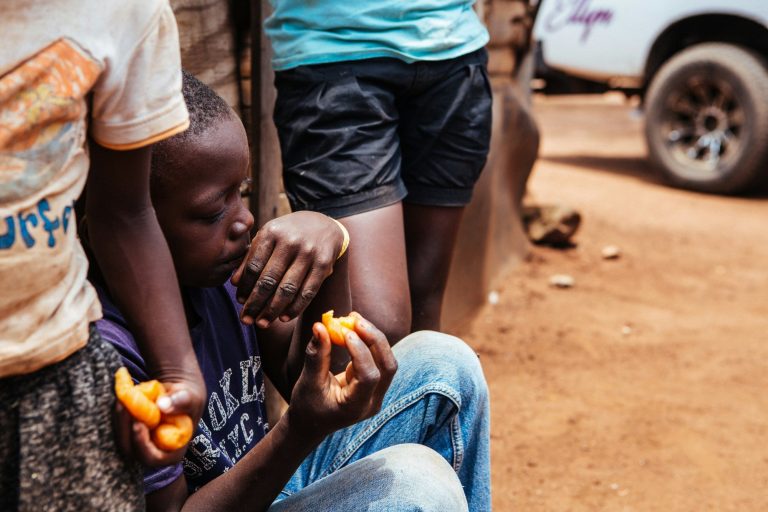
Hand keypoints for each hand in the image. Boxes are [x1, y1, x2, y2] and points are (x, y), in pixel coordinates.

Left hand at [114, 402, 188, 466]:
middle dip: (124, 428)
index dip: (142, 444)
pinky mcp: (128, 434)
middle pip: (130, 450)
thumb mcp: (189, 398)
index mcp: (171, 452)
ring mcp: (138, 444)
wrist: (175, 393)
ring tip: (123, 397)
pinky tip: (122, 397)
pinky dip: (117, 414)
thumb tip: (163, 405)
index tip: (138, 424)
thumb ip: (181, 401)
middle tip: (124, 405)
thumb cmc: (186, 398)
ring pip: (120, 439)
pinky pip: (117, 429)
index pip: (152, 458)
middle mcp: (152, 452)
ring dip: (118, 419)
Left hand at [231, 212, 343, 327]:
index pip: (253, 266)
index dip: (245, 287)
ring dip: (272, 310)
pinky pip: (308, 292)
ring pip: (287, 289)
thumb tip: (235, 284)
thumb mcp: (268, 237)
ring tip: (262, 323)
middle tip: (246, 320)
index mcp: (271, 232)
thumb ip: (251, 257)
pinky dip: (295, 308)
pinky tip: (283, 318)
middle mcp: (290, 241)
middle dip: (255, 304)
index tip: (239, 302)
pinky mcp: (324, 264)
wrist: (323, 223)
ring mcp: (309, 253)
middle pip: (268, 280)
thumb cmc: (288, 234)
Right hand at [284, 313, 397, 438]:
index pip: (369, 377)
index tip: (345, 332)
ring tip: (353, 319)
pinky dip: (369, 341)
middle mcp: (373, 402)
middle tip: (354, 319)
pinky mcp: (376, 383)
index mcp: (356, 407)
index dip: (360, 352)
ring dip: (373, 337)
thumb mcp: (308, 382)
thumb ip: (317, 355)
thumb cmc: (307, 405)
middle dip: (374, 339)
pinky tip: (353, 327)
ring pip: (387, 360)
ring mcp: (378, 393)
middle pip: (387, 366)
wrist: (311, 422)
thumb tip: (320, 326)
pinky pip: (379, 358)